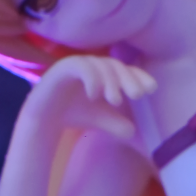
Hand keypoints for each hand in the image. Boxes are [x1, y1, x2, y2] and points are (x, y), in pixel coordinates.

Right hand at [28, 53, 157, 140]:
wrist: (44, 120)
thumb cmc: (75, 115)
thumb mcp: (100, 120)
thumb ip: (116, 123)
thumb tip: (132, 131)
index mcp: (104, 73)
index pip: (125, 69)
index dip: (138, 76)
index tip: (151, 89)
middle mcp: (92, 65)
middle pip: (115, 65)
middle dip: (128, 79)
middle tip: (137, 95)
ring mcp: (77, 64)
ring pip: (99, 65)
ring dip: (111, 81)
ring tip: (115, 100)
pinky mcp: (62, 68)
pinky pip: (80, 66)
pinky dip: (91, 78)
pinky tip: (95, 95)